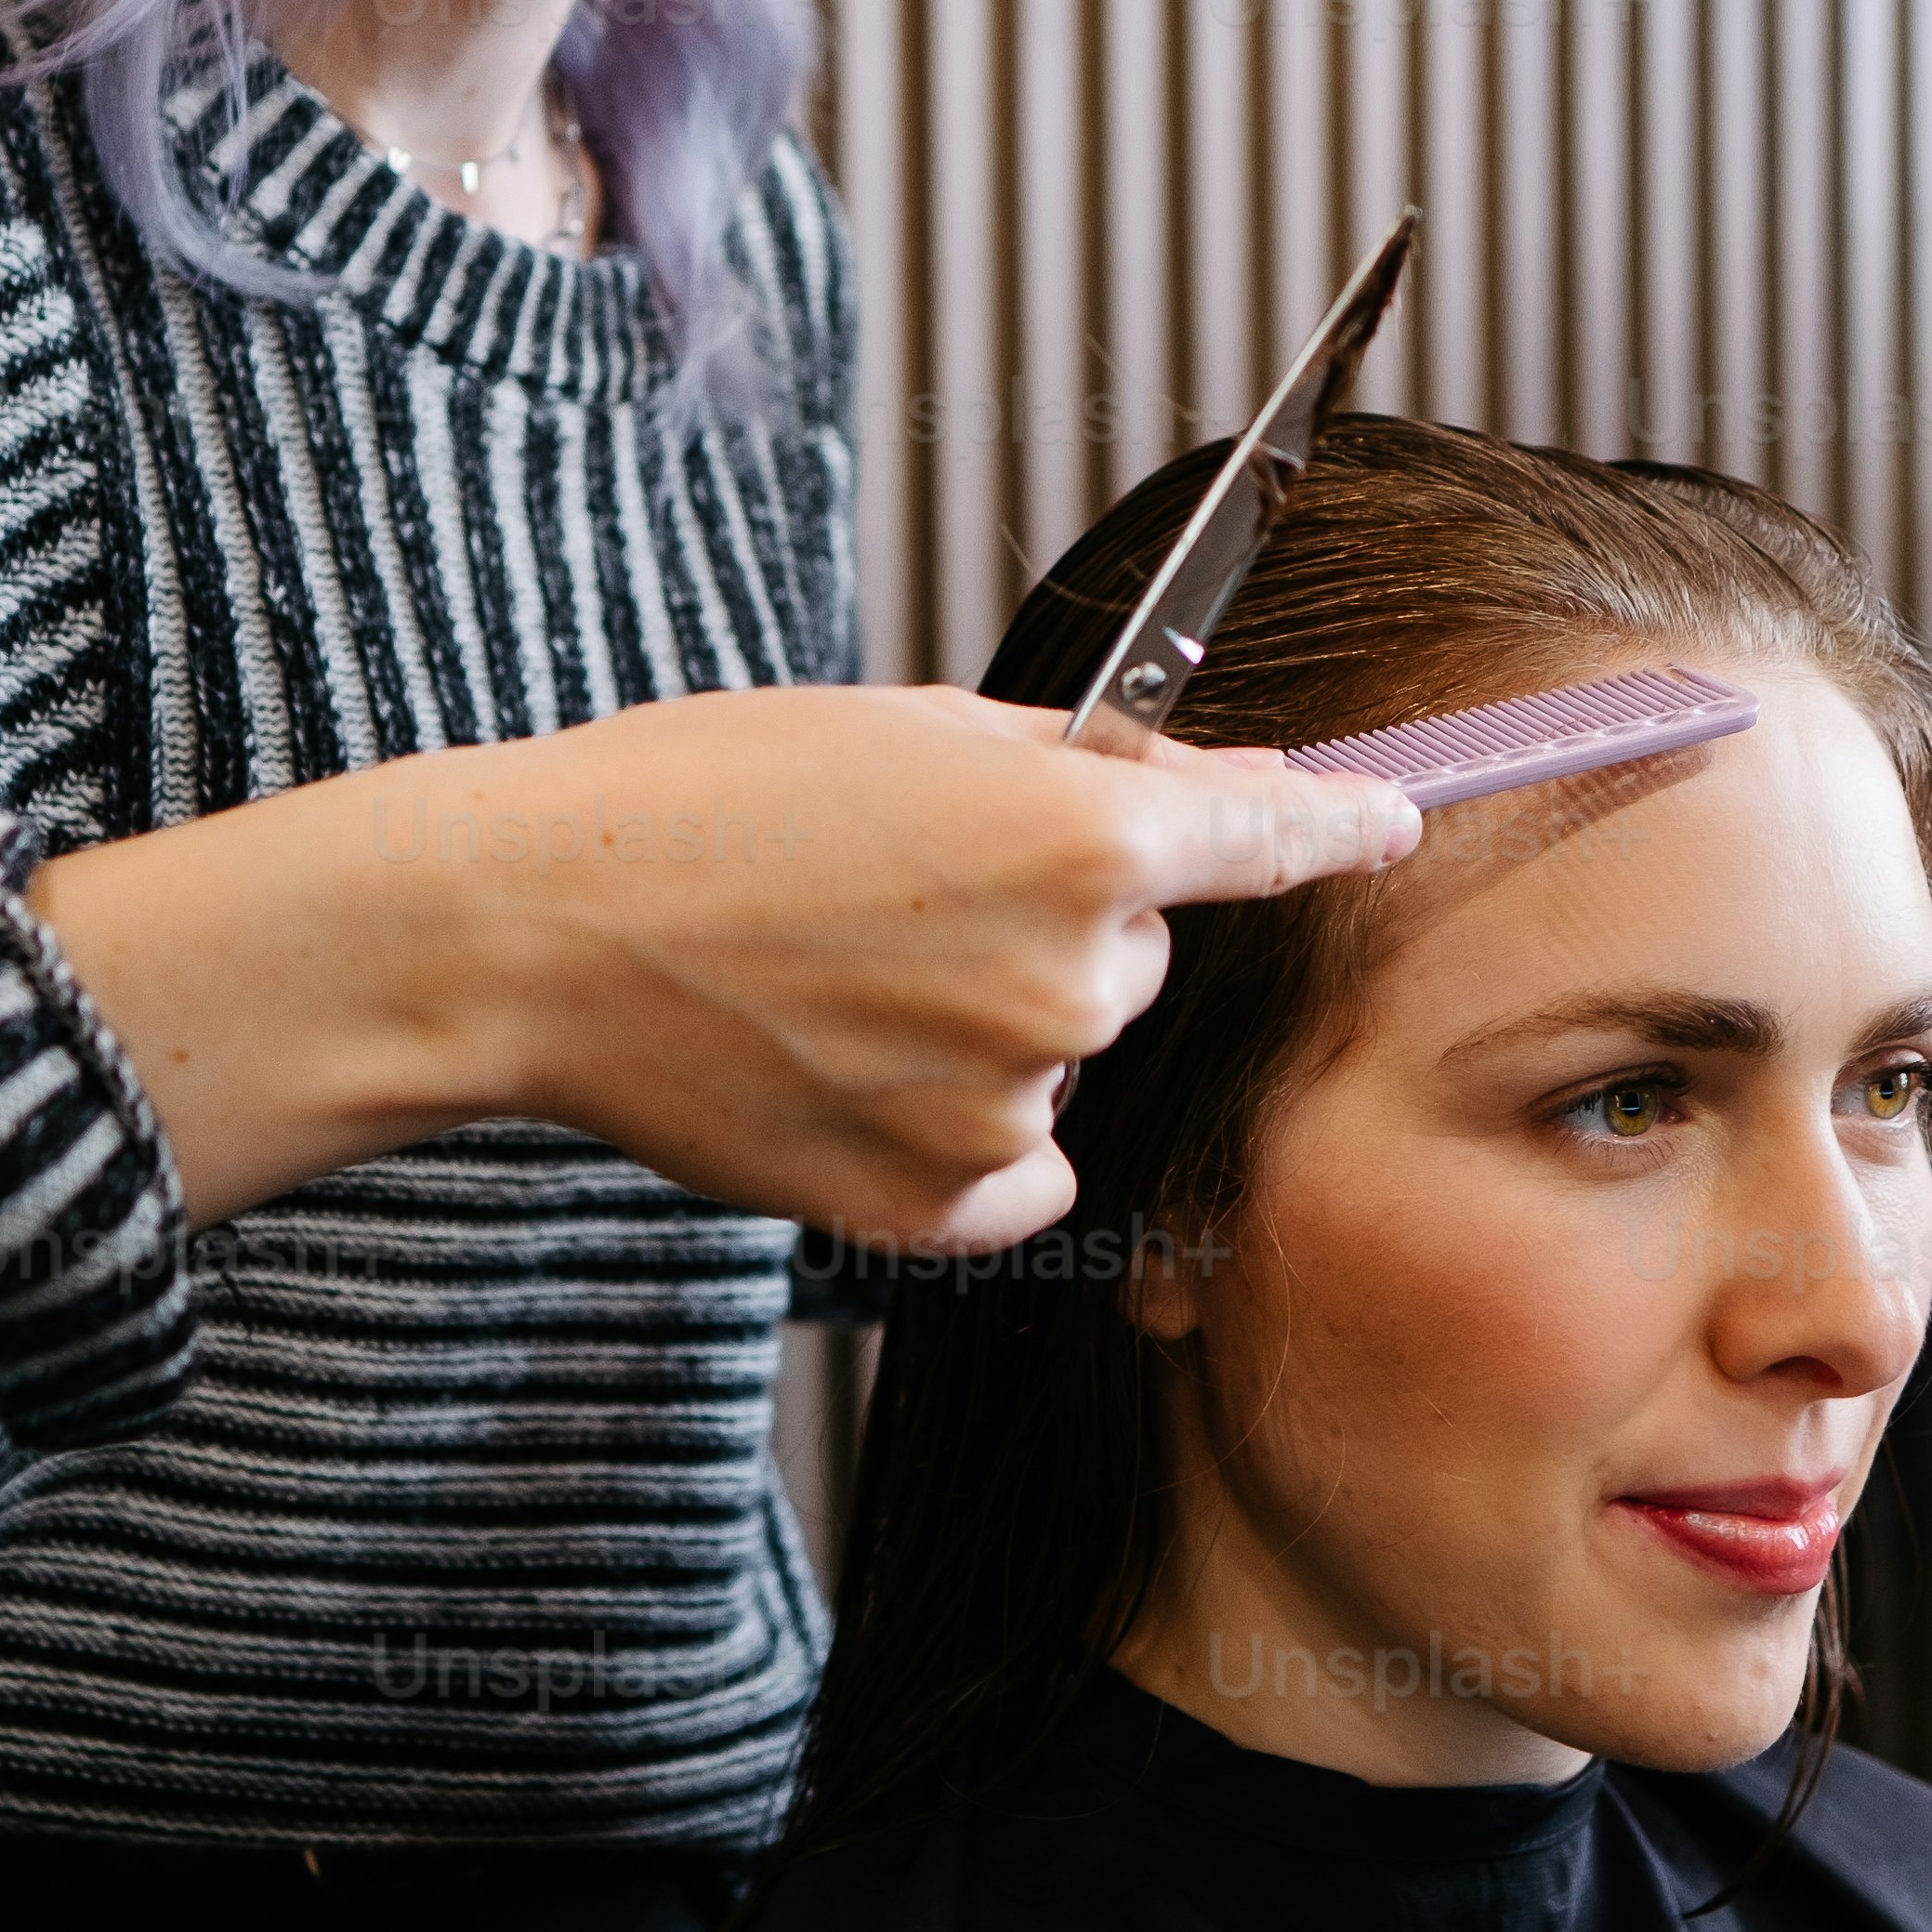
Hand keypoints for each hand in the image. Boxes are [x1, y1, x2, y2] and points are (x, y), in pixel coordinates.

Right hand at [27, 686, 1418, 1251]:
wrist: (536, 929)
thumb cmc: (704, 799)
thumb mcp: (912, 726)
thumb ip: (1083, 767)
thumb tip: (1212, 790)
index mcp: (1083, 836)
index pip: (1281, 836)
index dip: (1344, 827)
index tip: (1395, 824)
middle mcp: (1075, 979)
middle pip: (1140, 958)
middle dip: (1053, 923)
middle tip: (894, 891)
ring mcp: (1012, 1106)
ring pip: (1064, 1062)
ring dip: (988, 1029)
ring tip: (832, 980)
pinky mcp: (942, 1205)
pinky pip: (1018, 1171)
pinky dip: (954, 1136)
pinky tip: (839, 1075)